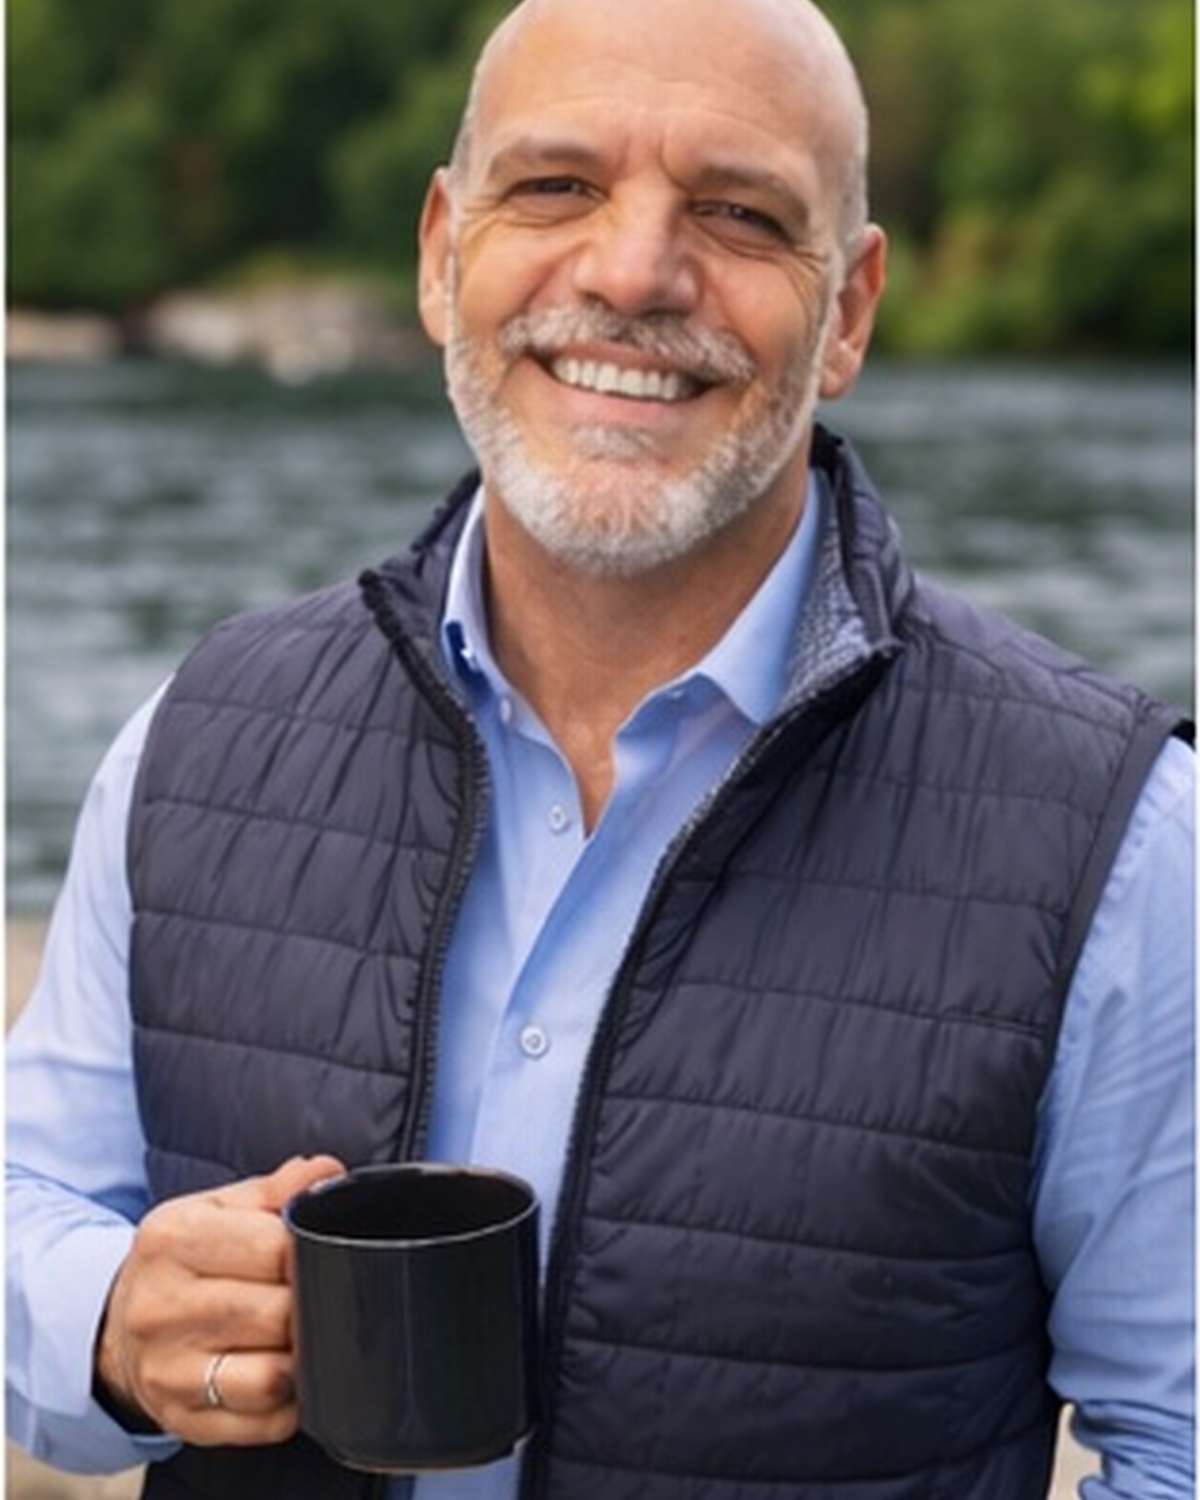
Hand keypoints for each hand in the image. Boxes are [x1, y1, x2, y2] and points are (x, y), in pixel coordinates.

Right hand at [95, 1154, 345, 1445]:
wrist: (117, 1328)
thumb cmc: (182, 1261)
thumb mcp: (217, 1209)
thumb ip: (277, 1189)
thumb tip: (327, 1173)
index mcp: (172, 1239)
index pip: (272, 1248)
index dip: (310, 1251)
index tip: (315, 1252)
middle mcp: (161, 1308)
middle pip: (278, 1313)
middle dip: (310, 1304)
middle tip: (311, 1295)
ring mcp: (167, 1373)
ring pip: (274, 1377)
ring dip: (302, 1357)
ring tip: (297, 1334)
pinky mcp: (183, 1421)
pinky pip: (265, 1423)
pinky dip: (290, 1403)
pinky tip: (282, 1373)